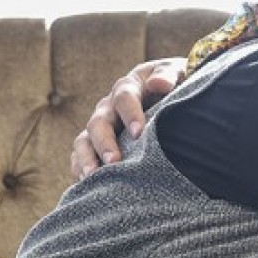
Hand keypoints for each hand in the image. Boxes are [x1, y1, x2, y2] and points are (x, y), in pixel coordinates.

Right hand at [70, 57, 185, 179]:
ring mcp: (101, 124)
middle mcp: (109, 105)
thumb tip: (159, 84)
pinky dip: (80, 167)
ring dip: (88, 158)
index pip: (125, 97)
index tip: (138, 132)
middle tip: (114, 160)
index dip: (130, 114)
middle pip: (99, 122)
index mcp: (130, 86)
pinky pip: (81, 155)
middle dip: (105, 142)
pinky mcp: (96, 142)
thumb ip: (168, 75)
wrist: (172, 92)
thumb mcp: (177, 73)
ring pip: (84, 140)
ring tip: (94, 177)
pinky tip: (88, 184)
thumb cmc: (177, 83)